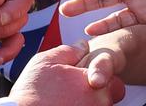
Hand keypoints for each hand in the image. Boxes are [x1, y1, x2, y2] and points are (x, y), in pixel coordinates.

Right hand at [9, 42, 126, 105]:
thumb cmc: (32, 93)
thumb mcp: (46, 62)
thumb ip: (68, 51)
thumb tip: (82, 45)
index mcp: (93, 83)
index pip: (113, 83)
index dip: (102, 80)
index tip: (89, 81)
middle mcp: (97, 104)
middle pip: (107, 100)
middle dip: (95, 95)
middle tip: (74, 92)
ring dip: (85, 103)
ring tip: (65, 100)